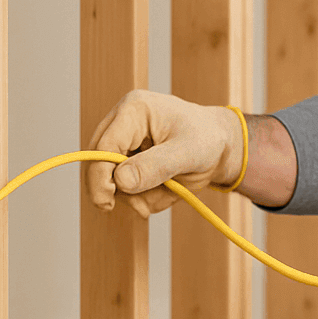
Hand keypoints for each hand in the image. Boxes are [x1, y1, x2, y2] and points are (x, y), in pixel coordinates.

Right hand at [84, 89, 243, 218]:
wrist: (221, 146)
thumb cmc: (208, 139)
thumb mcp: (188, 153)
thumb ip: (156, 166)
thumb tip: (121, 181)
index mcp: (135, 110)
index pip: (103, 145)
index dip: (99, 176)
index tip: (107, 203)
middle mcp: (122, 122)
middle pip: (97, 162)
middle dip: (117, 190)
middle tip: (142, 208)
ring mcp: (122, 141)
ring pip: (109, 179)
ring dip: (135, 195)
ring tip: (168, 191)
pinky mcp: (127, 158)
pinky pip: (122, 186)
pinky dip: (141, 196)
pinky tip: (164, 190)